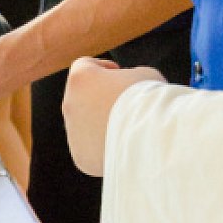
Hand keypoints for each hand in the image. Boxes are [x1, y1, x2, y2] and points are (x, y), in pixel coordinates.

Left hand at [63, 58, 165, 175]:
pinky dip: (103, 147)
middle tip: (127, 105)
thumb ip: (129, 77)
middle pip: (83, 97)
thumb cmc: (150, 101)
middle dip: (101, 98)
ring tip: (129, 129)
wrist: (152, 140)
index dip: (102, 67)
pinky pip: (90, 148)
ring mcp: (73, 133)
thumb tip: (126, 86)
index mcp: (81, 78)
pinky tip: (125, 146)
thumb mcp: (145, 75)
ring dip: (101, 124)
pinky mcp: (81, 157)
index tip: (118, 73)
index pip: (84, 66)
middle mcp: (70, 104)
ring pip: (84, 125)